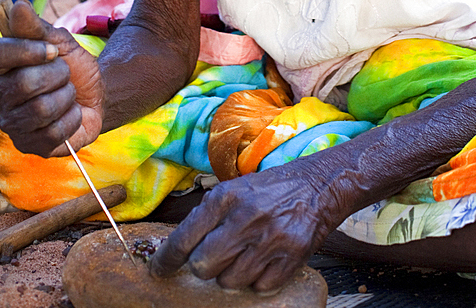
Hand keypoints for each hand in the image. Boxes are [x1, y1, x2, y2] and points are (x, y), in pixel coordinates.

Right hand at [0, 0, 102, 156]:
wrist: (96, 94)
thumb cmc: (72, 66)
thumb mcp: (59, 41)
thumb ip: (36, 27)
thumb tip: (18, 6)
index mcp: (0, 66)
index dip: (25, 50)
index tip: (51, 50)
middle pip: (24, 83)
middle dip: (57, 75)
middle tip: (65, 75)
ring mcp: (11, 123)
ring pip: (40, 109)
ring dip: (66, 97)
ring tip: (68, 94)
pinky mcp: (29, 145)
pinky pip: (53, 132)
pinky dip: (72, 119)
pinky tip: (71, 114)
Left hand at [150, 161, 336, 291]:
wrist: (317, 186)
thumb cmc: (270, 189)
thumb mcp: (235, 188)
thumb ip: (209, 214)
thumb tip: (179, 246)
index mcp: (227, 197)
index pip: (185, 237)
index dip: (167, 260)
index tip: (159, 271)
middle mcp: (246, 217)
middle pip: (204, 266)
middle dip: (204, 266)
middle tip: (215, 257)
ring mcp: (269, 240)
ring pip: (230, 281)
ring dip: (232, 274)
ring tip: (245, 254)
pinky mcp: (290, 258)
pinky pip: (258, 288)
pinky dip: (258, 280)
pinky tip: (264, 260)